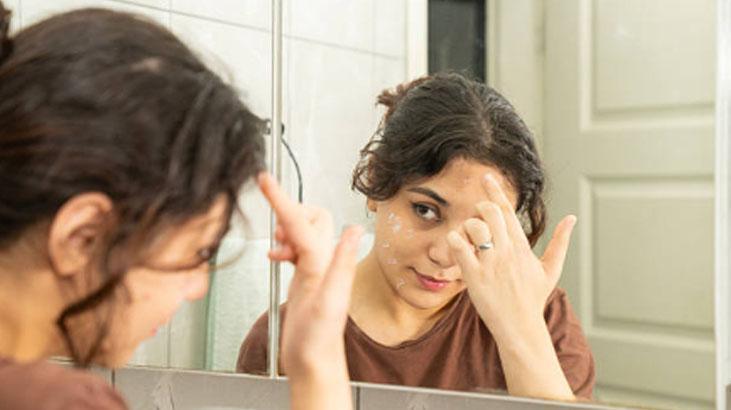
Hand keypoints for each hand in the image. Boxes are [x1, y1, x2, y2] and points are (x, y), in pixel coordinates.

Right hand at [258, 172, 361, 382]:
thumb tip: (354, 230)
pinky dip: (283, 244)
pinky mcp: (306, 275)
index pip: (302, 222)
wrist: (312, 362)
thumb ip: (342, 265)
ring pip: (301, 230)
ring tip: (277, 245)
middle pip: (310, 216)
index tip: (265, 180)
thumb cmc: (318, 340)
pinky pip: (295, 247)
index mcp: (325, 262)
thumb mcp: (331, 302)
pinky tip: (277, 256)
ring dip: (286, 228)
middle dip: (290, 213)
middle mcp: (323, 260)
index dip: (282, 201)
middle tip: (276, 229)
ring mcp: (315, 267)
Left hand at [445, 174, 576, 340]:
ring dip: (465, 227)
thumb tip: (572, 218)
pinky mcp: (474, 277)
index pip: (507, 210)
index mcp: (521, 246)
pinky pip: (459, 248)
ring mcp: (490, 263)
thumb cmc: (532, 299)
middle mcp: (506, 251)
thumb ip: (560, 242)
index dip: (495, 191)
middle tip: (477, 222)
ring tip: (467, 241)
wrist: (521, 327)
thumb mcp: (551, 269)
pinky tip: (455, 248)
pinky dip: (454, 242)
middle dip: (479, 210)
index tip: (486, 177)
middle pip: (489, 212)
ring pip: (473, 227)